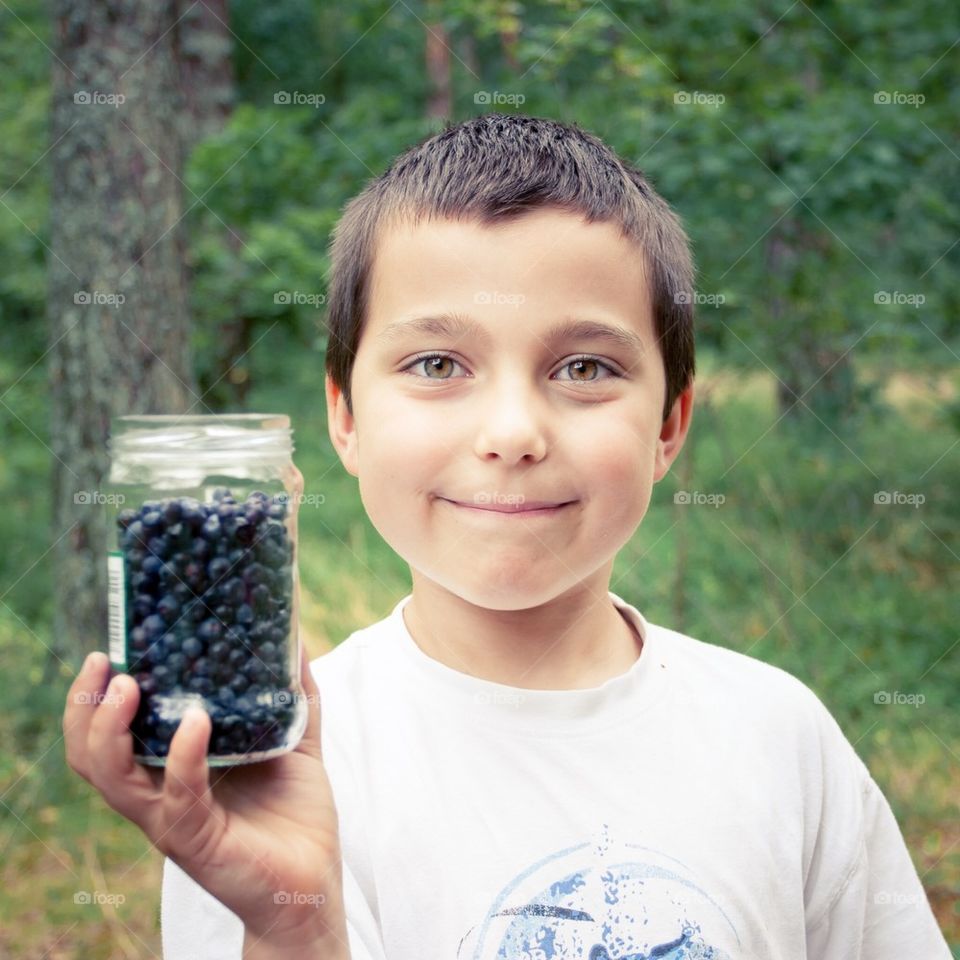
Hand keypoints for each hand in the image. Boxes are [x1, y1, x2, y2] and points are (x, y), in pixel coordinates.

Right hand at [63, 643, 349, 953]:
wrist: (313, 878)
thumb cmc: (295, 812)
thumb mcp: (294, 741)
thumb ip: (293, 695)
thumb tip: (294, 640)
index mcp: (170, 769)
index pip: (108, 736)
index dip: (95, 698)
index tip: (105, 652)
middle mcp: (159, 795)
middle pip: (91, 756)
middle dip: (86, 709)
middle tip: (102, 665)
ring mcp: (174, 819)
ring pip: (114, 779)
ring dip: (112, 730)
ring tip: (129, 686)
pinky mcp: (199, 840)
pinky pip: (179, 797)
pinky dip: (182, 757)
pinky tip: (195, 723)